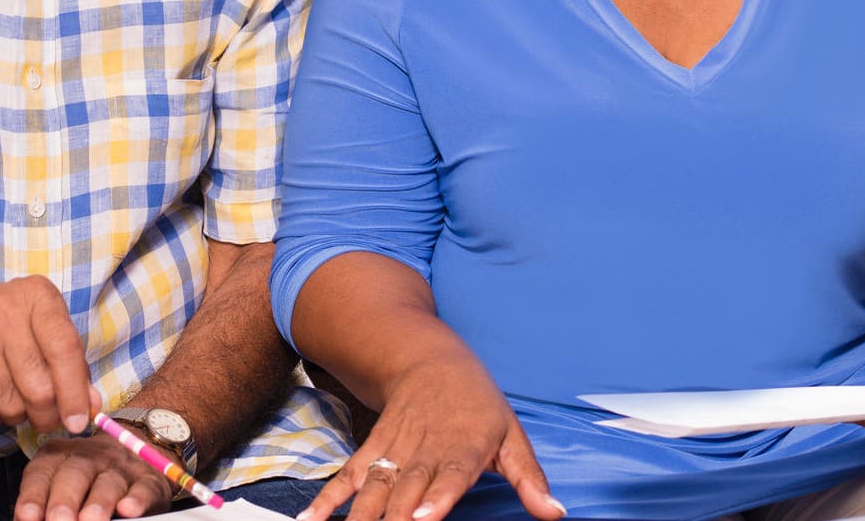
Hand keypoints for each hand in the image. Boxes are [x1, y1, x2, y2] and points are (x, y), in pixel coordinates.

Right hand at [0, 274, 96, 434]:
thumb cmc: (1, 324)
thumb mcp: (40, 329)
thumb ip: (70, 363)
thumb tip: (92, 406)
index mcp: (37, 295)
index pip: (65, 349)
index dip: (75, 392)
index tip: (79, 421)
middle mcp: (4, 309)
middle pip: (39, 387)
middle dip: (47, 415)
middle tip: (45, 417)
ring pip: (11, 405)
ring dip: (17, 416)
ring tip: (12, 399)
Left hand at [15, 431, 172, 520]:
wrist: (139, 445)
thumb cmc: (90, 477)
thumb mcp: (62, 483)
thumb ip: (44, 503)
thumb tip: (30, 520)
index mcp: (61, 456)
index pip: (43, 471)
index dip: (34, 494)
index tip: (27, 516)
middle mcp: (90, 457)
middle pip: (76, 473)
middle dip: (65, 500)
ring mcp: (121, 467)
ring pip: (109, 482)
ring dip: (98, 503)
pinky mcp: (149, 480)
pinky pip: (143, 487)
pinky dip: (136, 499)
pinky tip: (128, 510)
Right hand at [298, 356, 563, 520]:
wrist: (429, 359)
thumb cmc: (477, 404)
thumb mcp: (512, 434)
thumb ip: (529, 477)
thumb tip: (554, 513)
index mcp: (463, 447)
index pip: (450, 475)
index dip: (436, 498)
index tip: (422, 519)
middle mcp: (424, 450)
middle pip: (405, 491)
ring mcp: (393, 451)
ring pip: (373, 487)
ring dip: (357, 517)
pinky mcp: (372, 451)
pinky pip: (348, 477)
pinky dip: (328, 499)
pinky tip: (309, 520)